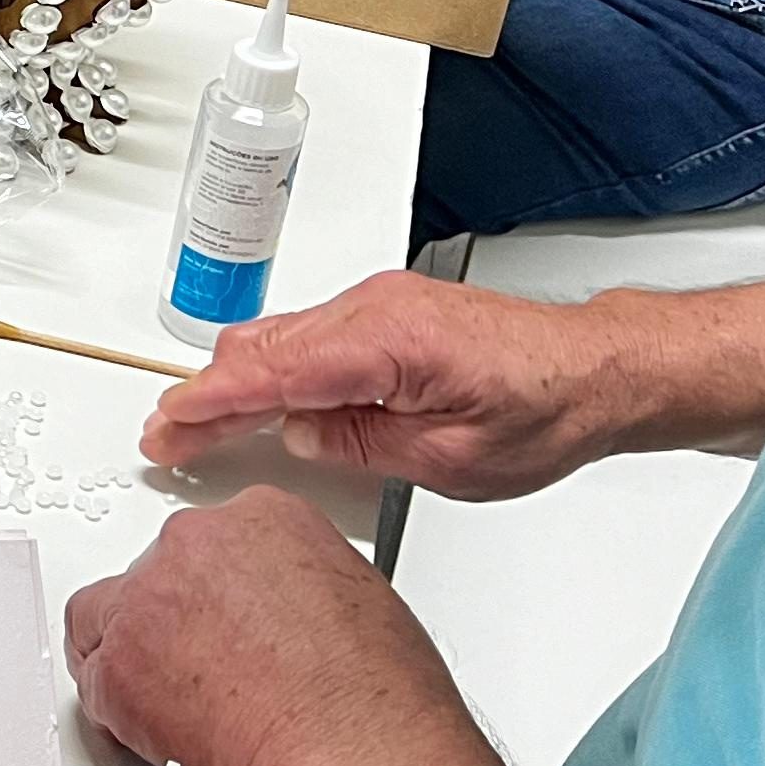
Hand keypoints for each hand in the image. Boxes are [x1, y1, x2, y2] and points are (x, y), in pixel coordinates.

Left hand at [65, 488, 475, 765]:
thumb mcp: (357, 600)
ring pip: (106, 620)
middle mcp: (195, 542)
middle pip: (152, 574)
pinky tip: (158, 734)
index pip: (207, 543)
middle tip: (199, 673)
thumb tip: (281, 615)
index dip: (209, 594)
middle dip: (169, 622)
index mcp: (261, 517)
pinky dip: (119, 711)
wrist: (353, 751)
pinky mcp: (116, 662)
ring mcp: (147, 598)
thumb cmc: (375, 697)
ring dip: (133, 659)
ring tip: (175, 706)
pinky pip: (94, 682)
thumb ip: (295, 588)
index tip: (217, 625)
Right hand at [139, 270, 656, 499]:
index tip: (166, 429)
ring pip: (279, 337)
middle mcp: (375, 310)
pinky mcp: (387, 312)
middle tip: (169, 438)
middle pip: (259, 347)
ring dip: (237, 381)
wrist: (598, 371)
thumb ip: (363, 446)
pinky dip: (273, 368)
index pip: (270, 373)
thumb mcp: (450, 460)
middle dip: (205, 393)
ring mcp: (378, 305)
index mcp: (387, 343)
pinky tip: (263, 402)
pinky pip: (308, 335)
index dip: (207, 404)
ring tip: (203, 428)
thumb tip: (301, 437)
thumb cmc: (546, 410)